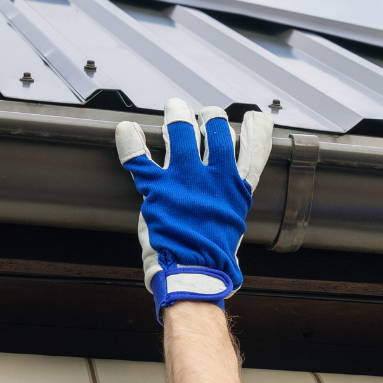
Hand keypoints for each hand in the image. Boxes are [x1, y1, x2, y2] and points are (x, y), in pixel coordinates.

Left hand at [116, 98, 273, 319]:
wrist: (195, 275)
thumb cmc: (214, 256)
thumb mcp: (233, 224)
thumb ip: (230, 200)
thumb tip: (229, 188)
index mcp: (236, 189)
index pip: (253, 148)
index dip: (256, 129)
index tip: (254, 118)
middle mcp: (214, 178)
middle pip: (216, 129)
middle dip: (210, 117)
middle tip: (204, 116)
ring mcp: (185, 181)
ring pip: (182, 132)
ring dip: (177, 115)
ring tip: (175, 108)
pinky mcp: (157, 190)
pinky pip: (140, 158)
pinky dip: (130, 141)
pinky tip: (126, 129)